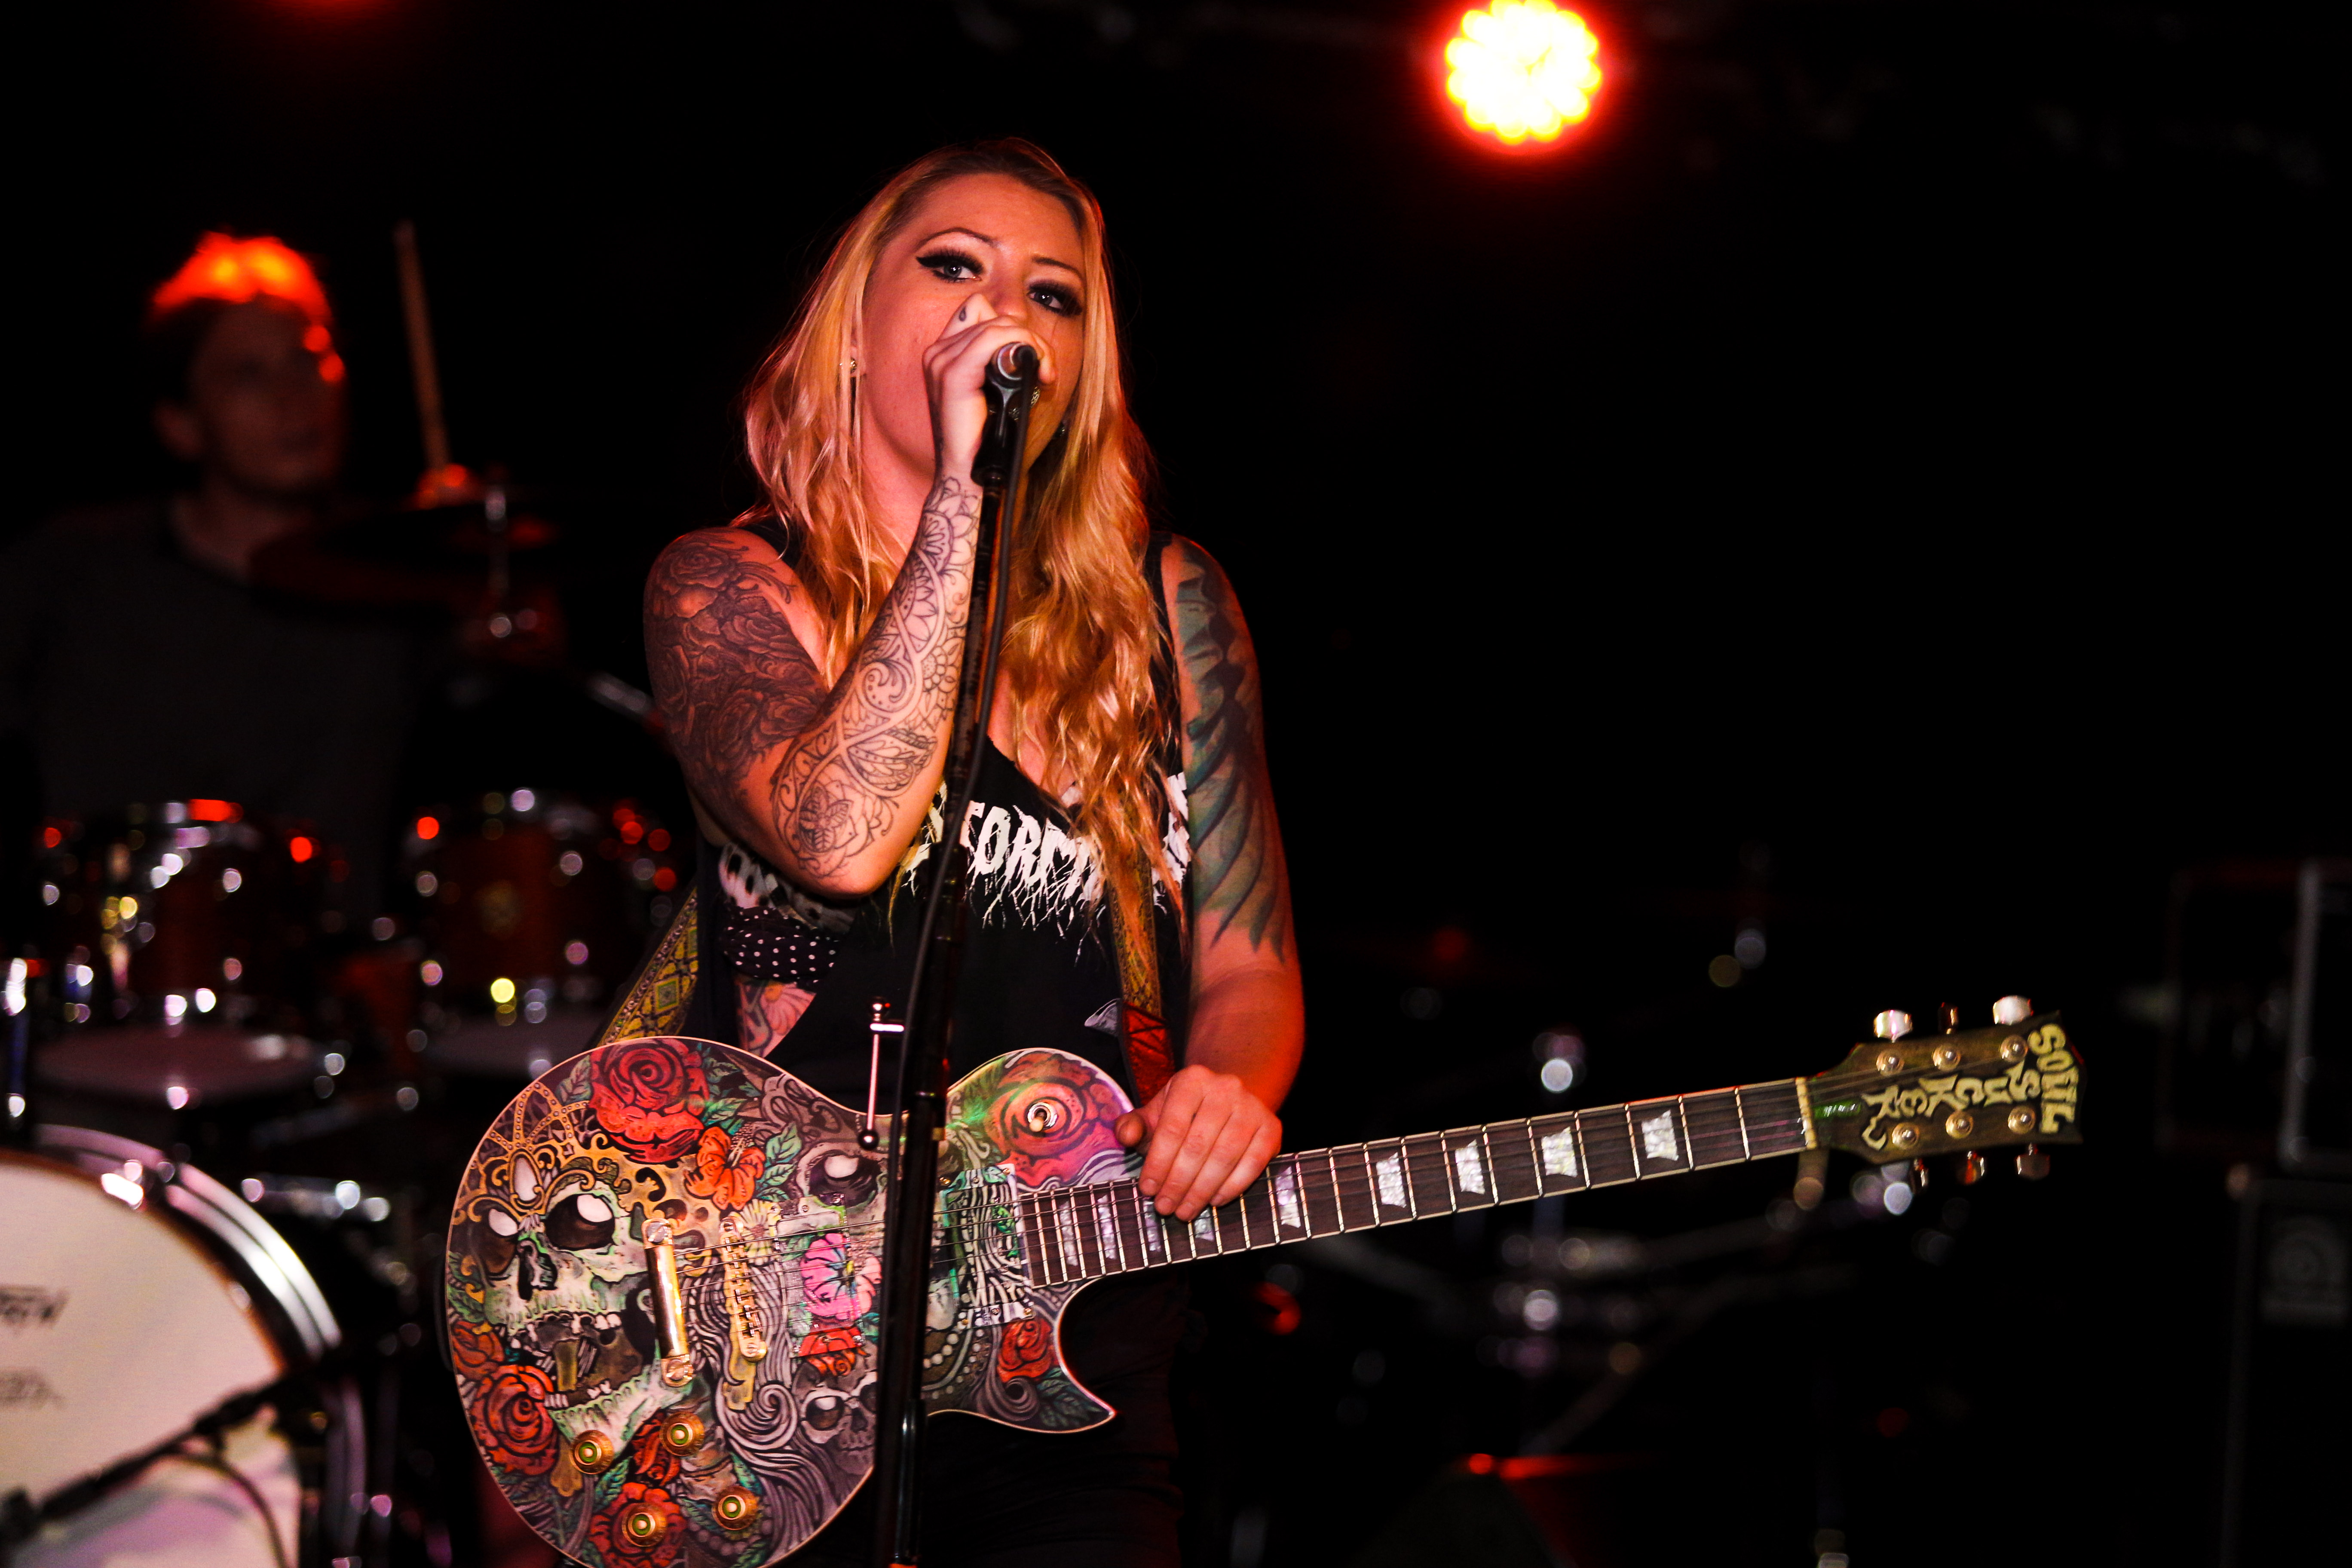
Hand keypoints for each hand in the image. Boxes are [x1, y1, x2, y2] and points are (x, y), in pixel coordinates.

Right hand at [921, 293, 1055, 485]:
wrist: (969, 474)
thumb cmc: (987, 439)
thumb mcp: (996, 392)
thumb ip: (1000, 362)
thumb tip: (1027, 345)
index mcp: (944, 354)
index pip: (978, 310)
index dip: (1010, 326)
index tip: (1031, 357)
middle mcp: (938, 353)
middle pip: (994, 315)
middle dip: (1029, 337)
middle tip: (1047, 369)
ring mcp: (941, 362)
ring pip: (999, 324)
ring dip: (1032, 344)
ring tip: (1045, 373)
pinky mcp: (953, 375)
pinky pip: (993, 338)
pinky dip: (1023, 347)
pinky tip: (1039, 372)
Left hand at [1115, 1065, 1281, 1222]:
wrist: (1229, 1101)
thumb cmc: (1184, 1115)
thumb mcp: (1155, 1115)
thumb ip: (1134, 1125)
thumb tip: (1124, 1135)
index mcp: (1192, 1079)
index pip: (1172, 1127)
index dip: (1158, 1163)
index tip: (1147, 1190)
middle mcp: (1225, 1087)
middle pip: (1198, 1145)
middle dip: (1178, 1182)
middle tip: (1165, 1207)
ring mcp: (1252, 1106)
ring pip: (1225, 1156)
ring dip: (1202, 1190)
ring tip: (1185, 1210)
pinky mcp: (1272, 1126)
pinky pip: (1253, 1163)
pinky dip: (1233, 1186)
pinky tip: (1214, 1201)